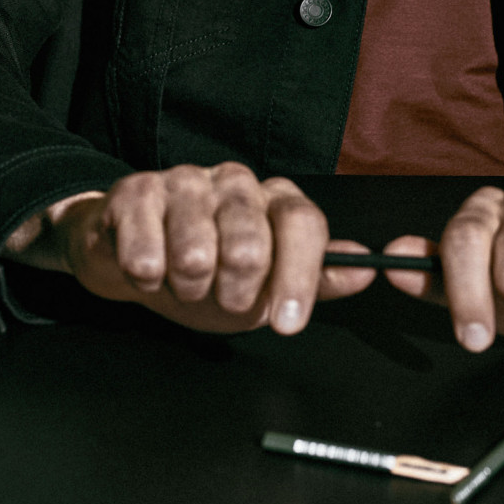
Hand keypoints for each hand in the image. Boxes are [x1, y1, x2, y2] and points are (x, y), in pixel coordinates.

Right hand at [32, 163, 378, 335]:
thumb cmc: (212, 277)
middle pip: (250, 243)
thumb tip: (367, 269)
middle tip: (221, 297)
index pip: (303, 224)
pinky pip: (146, 251)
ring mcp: (186, 179)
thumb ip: (317, 282)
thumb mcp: (269, 289)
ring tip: (184, 283)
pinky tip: (151, 272)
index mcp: (276, 199)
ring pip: (196, 252)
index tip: (288, 323)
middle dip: (234, 292)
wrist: (136, 260)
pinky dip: (149, 277)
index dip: (298, 277)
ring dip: (188, 287)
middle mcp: (236, 180)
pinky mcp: (137, 190)